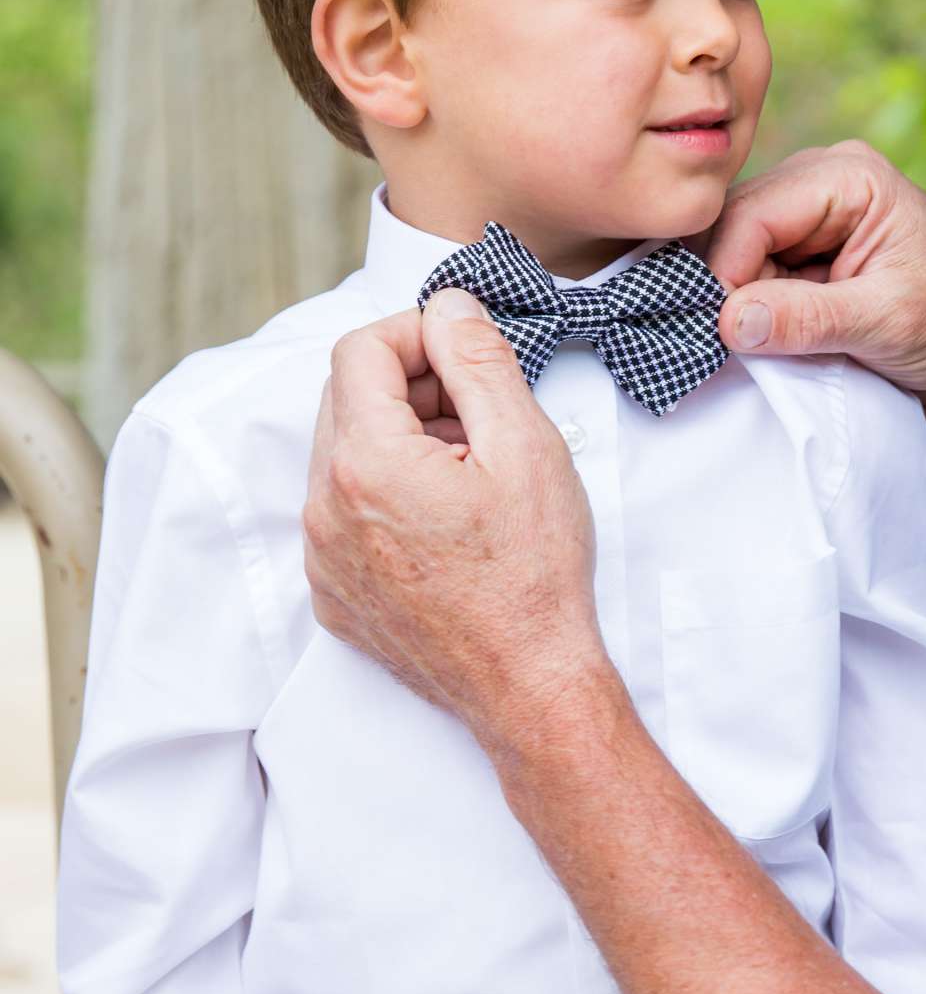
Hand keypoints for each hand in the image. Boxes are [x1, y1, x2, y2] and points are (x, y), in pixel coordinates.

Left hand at [302, 289, 607, 741]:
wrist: (528, 687)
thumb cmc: (535, 576)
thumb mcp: (526, 447)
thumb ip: (478, 360)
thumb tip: (447, 306)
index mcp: (365, 463)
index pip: (360, 351)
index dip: (415, 333)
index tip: (462, 350)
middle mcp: (324, 508)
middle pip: (346, 400)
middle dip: (409, 388)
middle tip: (478, 414)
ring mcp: (322, 557)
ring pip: (344, 458)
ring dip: (399, 443)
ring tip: (469, 473)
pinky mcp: (332, 594)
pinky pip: (342, 516)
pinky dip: (386, 498)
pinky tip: (446, 524)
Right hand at [707, 141, 925, 406]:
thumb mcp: (887, 322)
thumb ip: (809, 319)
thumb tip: (730, 320)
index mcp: (851, 176)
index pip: (755, 212)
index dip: (726, 270)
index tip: (719, 333)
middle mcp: (822, 180)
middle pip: (735, 224)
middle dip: (729, 285)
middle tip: (731, 345)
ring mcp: (808, 213)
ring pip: (734, 249)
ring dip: (738, 300)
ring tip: (761, 345)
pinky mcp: (801, 248)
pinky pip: (750, 270)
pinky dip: (749, 306)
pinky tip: (764, 337)